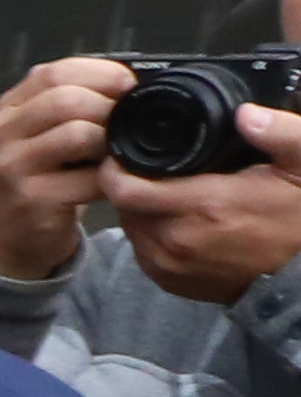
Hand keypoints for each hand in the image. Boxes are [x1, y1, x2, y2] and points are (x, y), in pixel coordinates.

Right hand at [0, 56, 123, 280]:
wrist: (15, 233)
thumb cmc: (43, 176)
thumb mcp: (44, 132)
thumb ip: (72, 103)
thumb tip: (129, 83)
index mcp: (7, 108)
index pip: (53, 72)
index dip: (100, 74)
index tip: (129, 86)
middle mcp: (0, 133)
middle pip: (65, 99)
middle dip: (108, 106)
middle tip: (129, 121)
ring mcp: (10, 166)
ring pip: (77, 134)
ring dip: (111, 141)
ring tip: (118, 151)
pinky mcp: (30, 198)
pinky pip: (88, 178)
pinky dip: (112, 176)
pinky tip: (115, 180)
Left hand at [111, 113, 300, 304]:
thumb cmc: (299, 216)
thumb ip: (280, 134)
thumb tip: (245, 113)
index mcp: (204, 205)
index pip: (127, 190)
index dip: (115, 170)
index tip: (121, 156)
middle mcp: (179, 239)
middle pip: (126, 208)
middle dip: (132, 187)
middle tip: (150, 172)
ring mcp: (172, 266)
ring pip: (132, 230)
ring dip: (140, 211)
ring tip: (162, 195)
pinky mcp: (172, 283)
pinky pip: (142, 253)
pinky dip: (149, 236)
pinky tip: (170, 222)